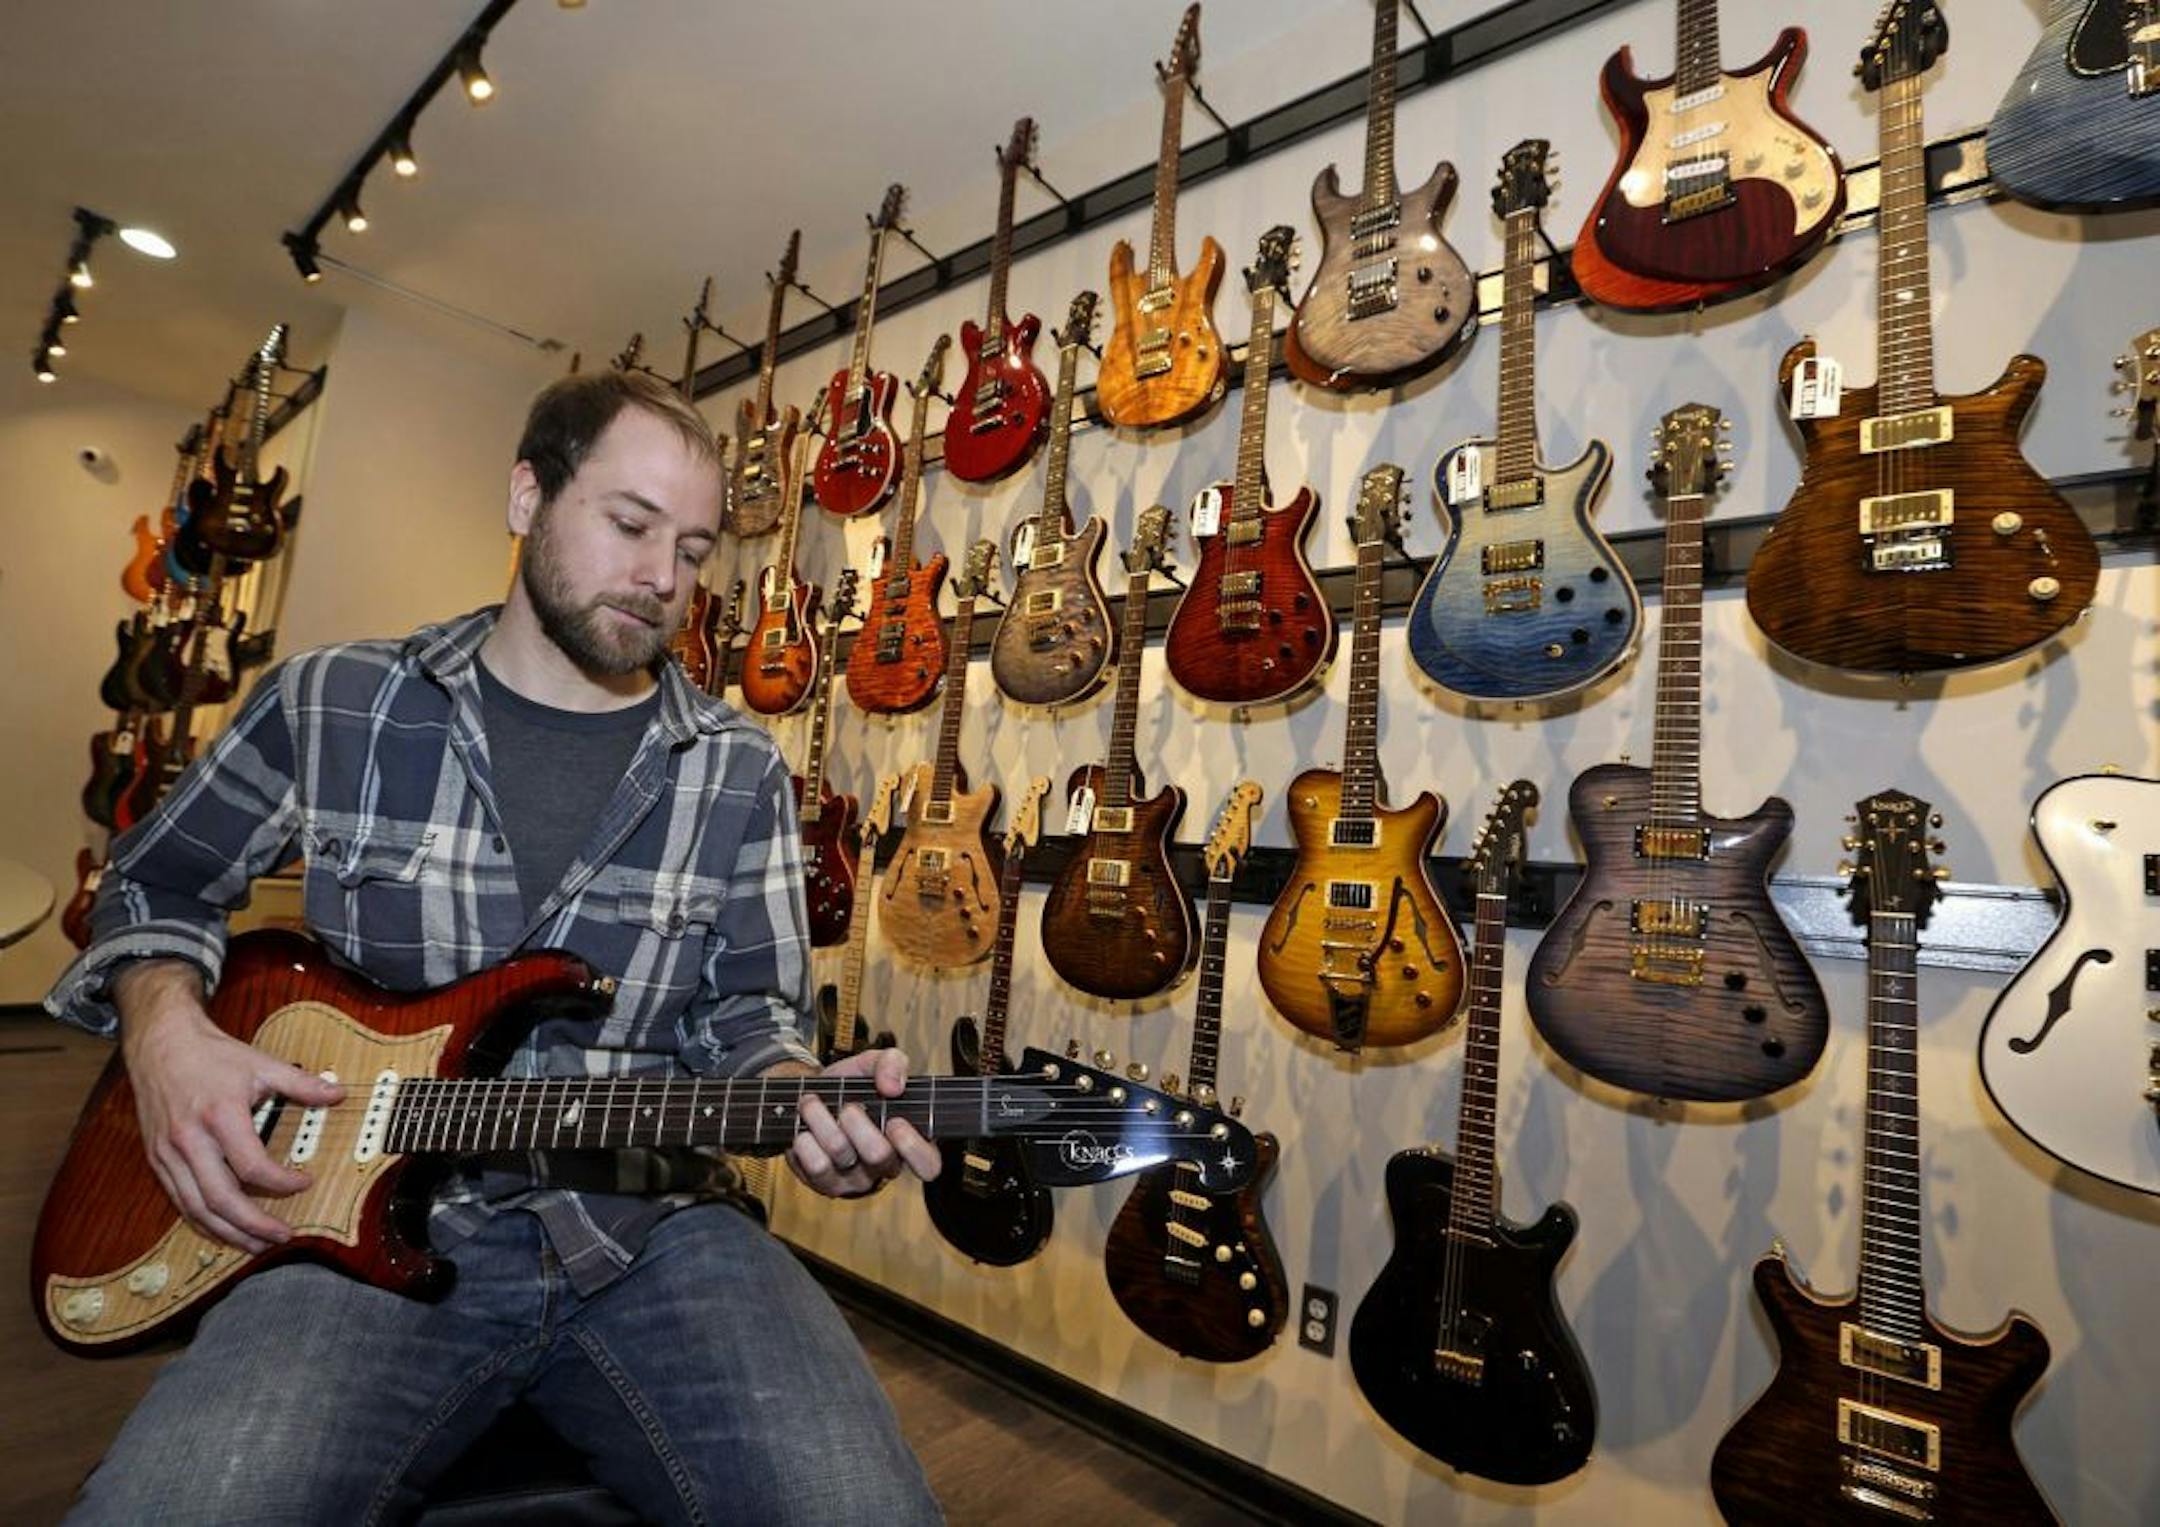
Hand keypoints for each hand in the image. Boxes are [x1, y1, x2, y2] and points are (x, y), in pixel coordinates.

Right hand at [115, 959, 345, 1253]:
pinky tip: (226, 1229)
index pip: (252, 1166)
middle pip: (221, 1199)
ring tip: (257, 1244)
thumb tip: (339, 1093)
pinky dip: (203, 1221)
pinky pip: (180, 1201)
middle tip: (282, 1237)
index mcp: (220, 1116)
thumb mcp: (261, 1063)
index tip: (306, 1182)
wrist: (160, 1044)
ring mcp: (169, 1154)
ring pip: (197, 1209)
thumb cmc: (212, 1055)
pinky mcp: (157, 1160)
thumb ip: (302, 1084)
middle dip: (254, 1226)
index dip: (282, 1183)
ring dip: (228, 1233)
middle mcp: (190, 1140)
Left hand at [784, 1046, 939, 1198]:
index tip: (894, 1121)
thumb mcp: (872, 1065)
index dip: (913, 1147)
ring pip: (842, 1154)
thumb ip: (892, 1062)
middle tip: (847, 1107)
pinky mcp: (826, 1185)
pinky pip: (817, 1167)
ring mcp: (856, 1179)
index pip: (929, 1164)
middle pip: (879, 1155)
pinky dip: (805, 1141)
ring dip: (822, 1121)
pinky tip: (804, 1130)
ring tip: (811, 1104)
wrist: (807, 1098)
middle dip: (857, 1122)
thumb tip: (893, 1086)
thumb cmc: (849, 1087)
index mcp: (908, 1140)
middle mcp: (886, 1165)